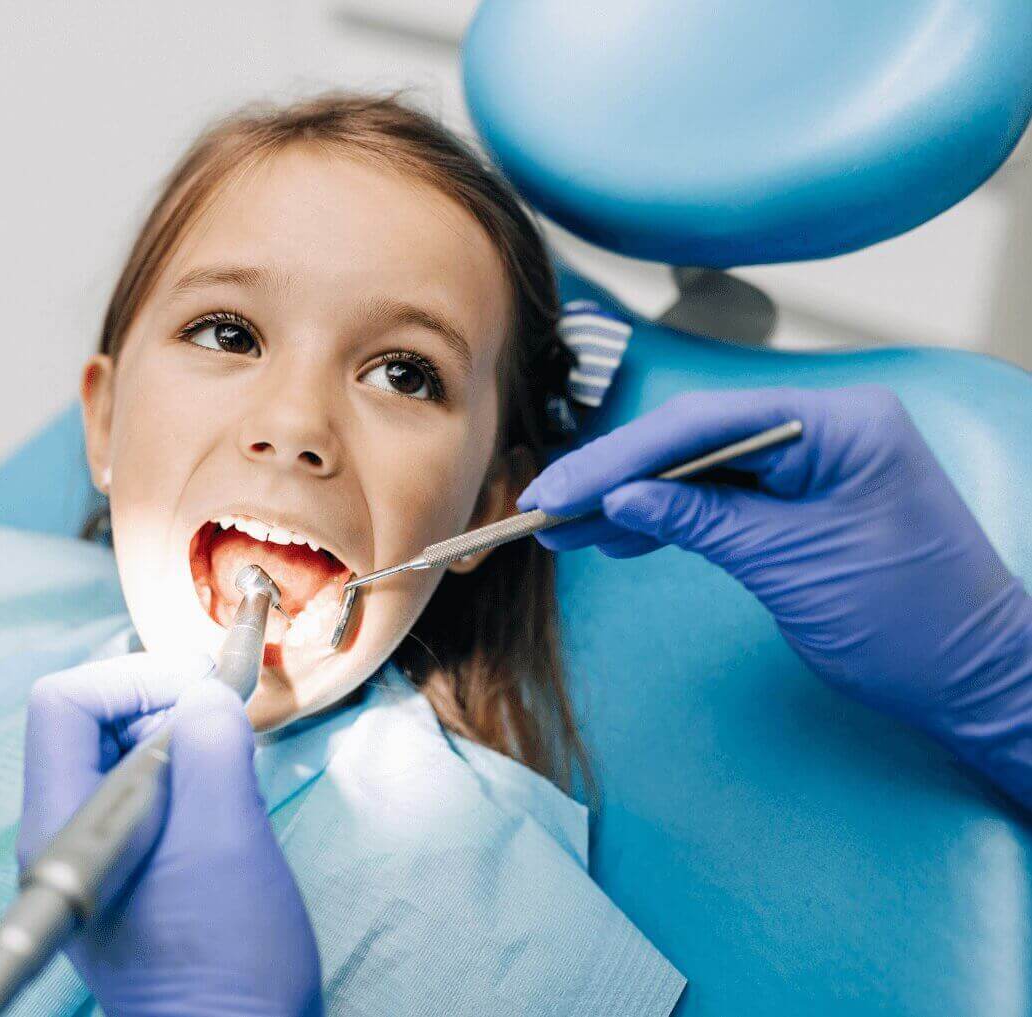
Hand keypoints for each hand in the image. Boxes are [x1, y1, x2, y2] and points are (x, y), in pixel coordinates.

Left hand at [18, 652, 322, 1016]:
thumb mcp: (228, 833)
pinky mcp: (125, 866)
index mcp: (63, 824)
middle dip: (158, 700)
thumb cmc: (228, 957)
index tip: (200, 687)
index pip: (63, 703)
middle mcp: (61, 834)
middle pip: (89, 722)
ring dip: (176, 734)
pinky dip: (182, 770)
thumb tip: (204, 694)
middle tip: (221, 714)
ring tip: (228, 755)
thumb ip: (210, 744)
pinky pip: (141, 791)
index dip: (132, 678)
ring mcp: (92, 853)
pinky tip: (222, 789)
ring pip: (118, 752)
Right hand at [518, 385, 1031, 805]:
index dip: (622, 458)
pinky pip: (719, 499)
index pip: (707, 424)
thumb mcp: (794, 566)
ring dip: (631, 500)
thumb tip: (623, 500)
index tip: (562, 491)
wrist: (974, 681)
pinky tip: (614, 538)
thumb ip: (705, 523)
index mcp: (841, 424)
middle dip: (616, 475)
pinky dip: (666, 522)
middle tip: (546, 506)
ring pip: (698, 469)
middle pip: (695, 439)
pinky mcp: (800, 501)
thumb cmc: (911, 623)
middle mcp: (826, 429)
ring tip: (564, 530)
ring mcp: (813, 463)